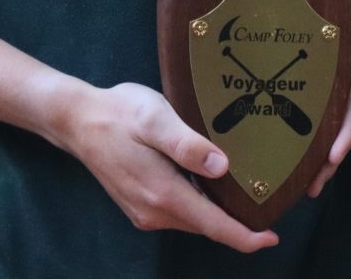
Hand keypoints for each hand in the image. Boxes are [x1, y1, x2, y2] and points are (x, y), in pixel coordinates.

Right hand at [49, 80, 278, 251]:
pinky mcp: (140, 204)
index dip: (245, 236)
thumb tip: (223, 167)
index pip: (213, 225)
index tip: (273, 237)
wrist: (78, 120)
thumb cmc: (120, 113)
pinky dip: (200, 204)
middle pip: (207, 225)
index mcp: (163, 194)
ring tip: (248, 192)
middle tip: (268, 201)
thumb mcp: (156, 119)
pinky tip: (213, 184)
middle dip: (238, 222)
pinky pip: (180, 211)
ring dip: (219, 212)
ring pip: (194, 218)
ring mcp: (145, 211)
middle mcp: (154, 211)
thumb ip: (188, 145)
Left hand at [308, 0, 350, 197]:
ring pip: (340, 128)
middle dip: (331, 158)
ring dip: (324, 157)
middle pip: (348, 126)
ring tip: (304, 188)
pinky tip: (300, 158)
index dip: (346, 129)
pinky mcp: (345, 88)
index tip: (333, 154)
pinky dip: (320, 139)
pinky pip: (334, 118)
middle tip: (311, 188)